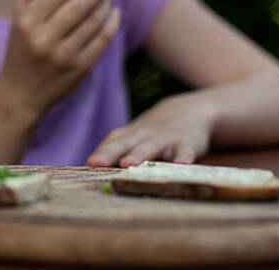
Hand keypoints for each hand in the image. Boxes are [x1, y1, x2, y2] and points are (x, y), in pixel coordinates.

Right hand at [0, 0, 120, 120]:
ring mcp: (62, 55)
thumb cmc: (20, 46)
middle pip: (79, 4)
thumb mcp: (16, 15)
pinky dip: (111, 24)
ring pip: (93, 22)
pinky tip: (115, 12)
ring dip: (106, 3)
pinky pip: (101, 41)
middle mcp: (43, 37)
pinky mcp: (78, 69)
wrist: (20, 92)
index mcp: (27, 20)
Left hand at [87, 93, 214, 166]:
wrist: (189, 109)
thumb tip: (91, 169)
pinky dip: (183, 157)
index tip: (89, 163)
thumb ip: (116, 151)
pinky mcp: (187, 143)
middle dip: (110, 154)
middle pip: (124, 145)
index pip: (111, 144)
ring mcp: (165, 139)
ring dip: (138, 154)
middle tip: (97, 163)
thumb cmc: (154, 132)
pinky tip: (181, 164)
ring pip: (150, 146)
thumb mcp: (135, 138)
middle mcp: (143, 136)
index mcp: (129, 137)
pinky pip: (184, 150)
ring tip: (127, 164)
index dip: (101, 153)